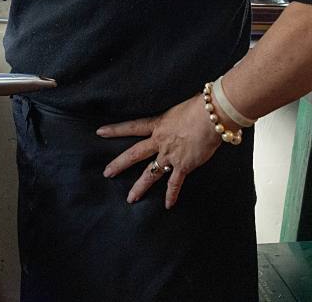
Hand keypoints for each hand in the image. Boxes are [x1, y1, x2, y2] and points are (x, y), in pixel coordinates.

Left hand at [97, 95, 223, 208]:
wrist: (211, 116)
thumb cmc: (201, 106)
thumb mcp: (182, 108)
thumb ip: (178, 116)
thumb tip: (184, 114)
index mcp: (158, 124)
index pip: (132, 127)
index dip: (116, 130)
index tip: (100, 132)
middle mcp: (160, 141)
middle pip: (134, 154)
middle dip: (119, 164)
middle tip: (107, 173)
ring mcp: (170, 155)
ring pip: (150, 173)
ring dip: (140, 187)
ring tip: (130, 198)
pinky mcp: (183, 165)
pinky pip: (175, 183)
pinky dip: (171, 195)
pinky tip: (168, 205)